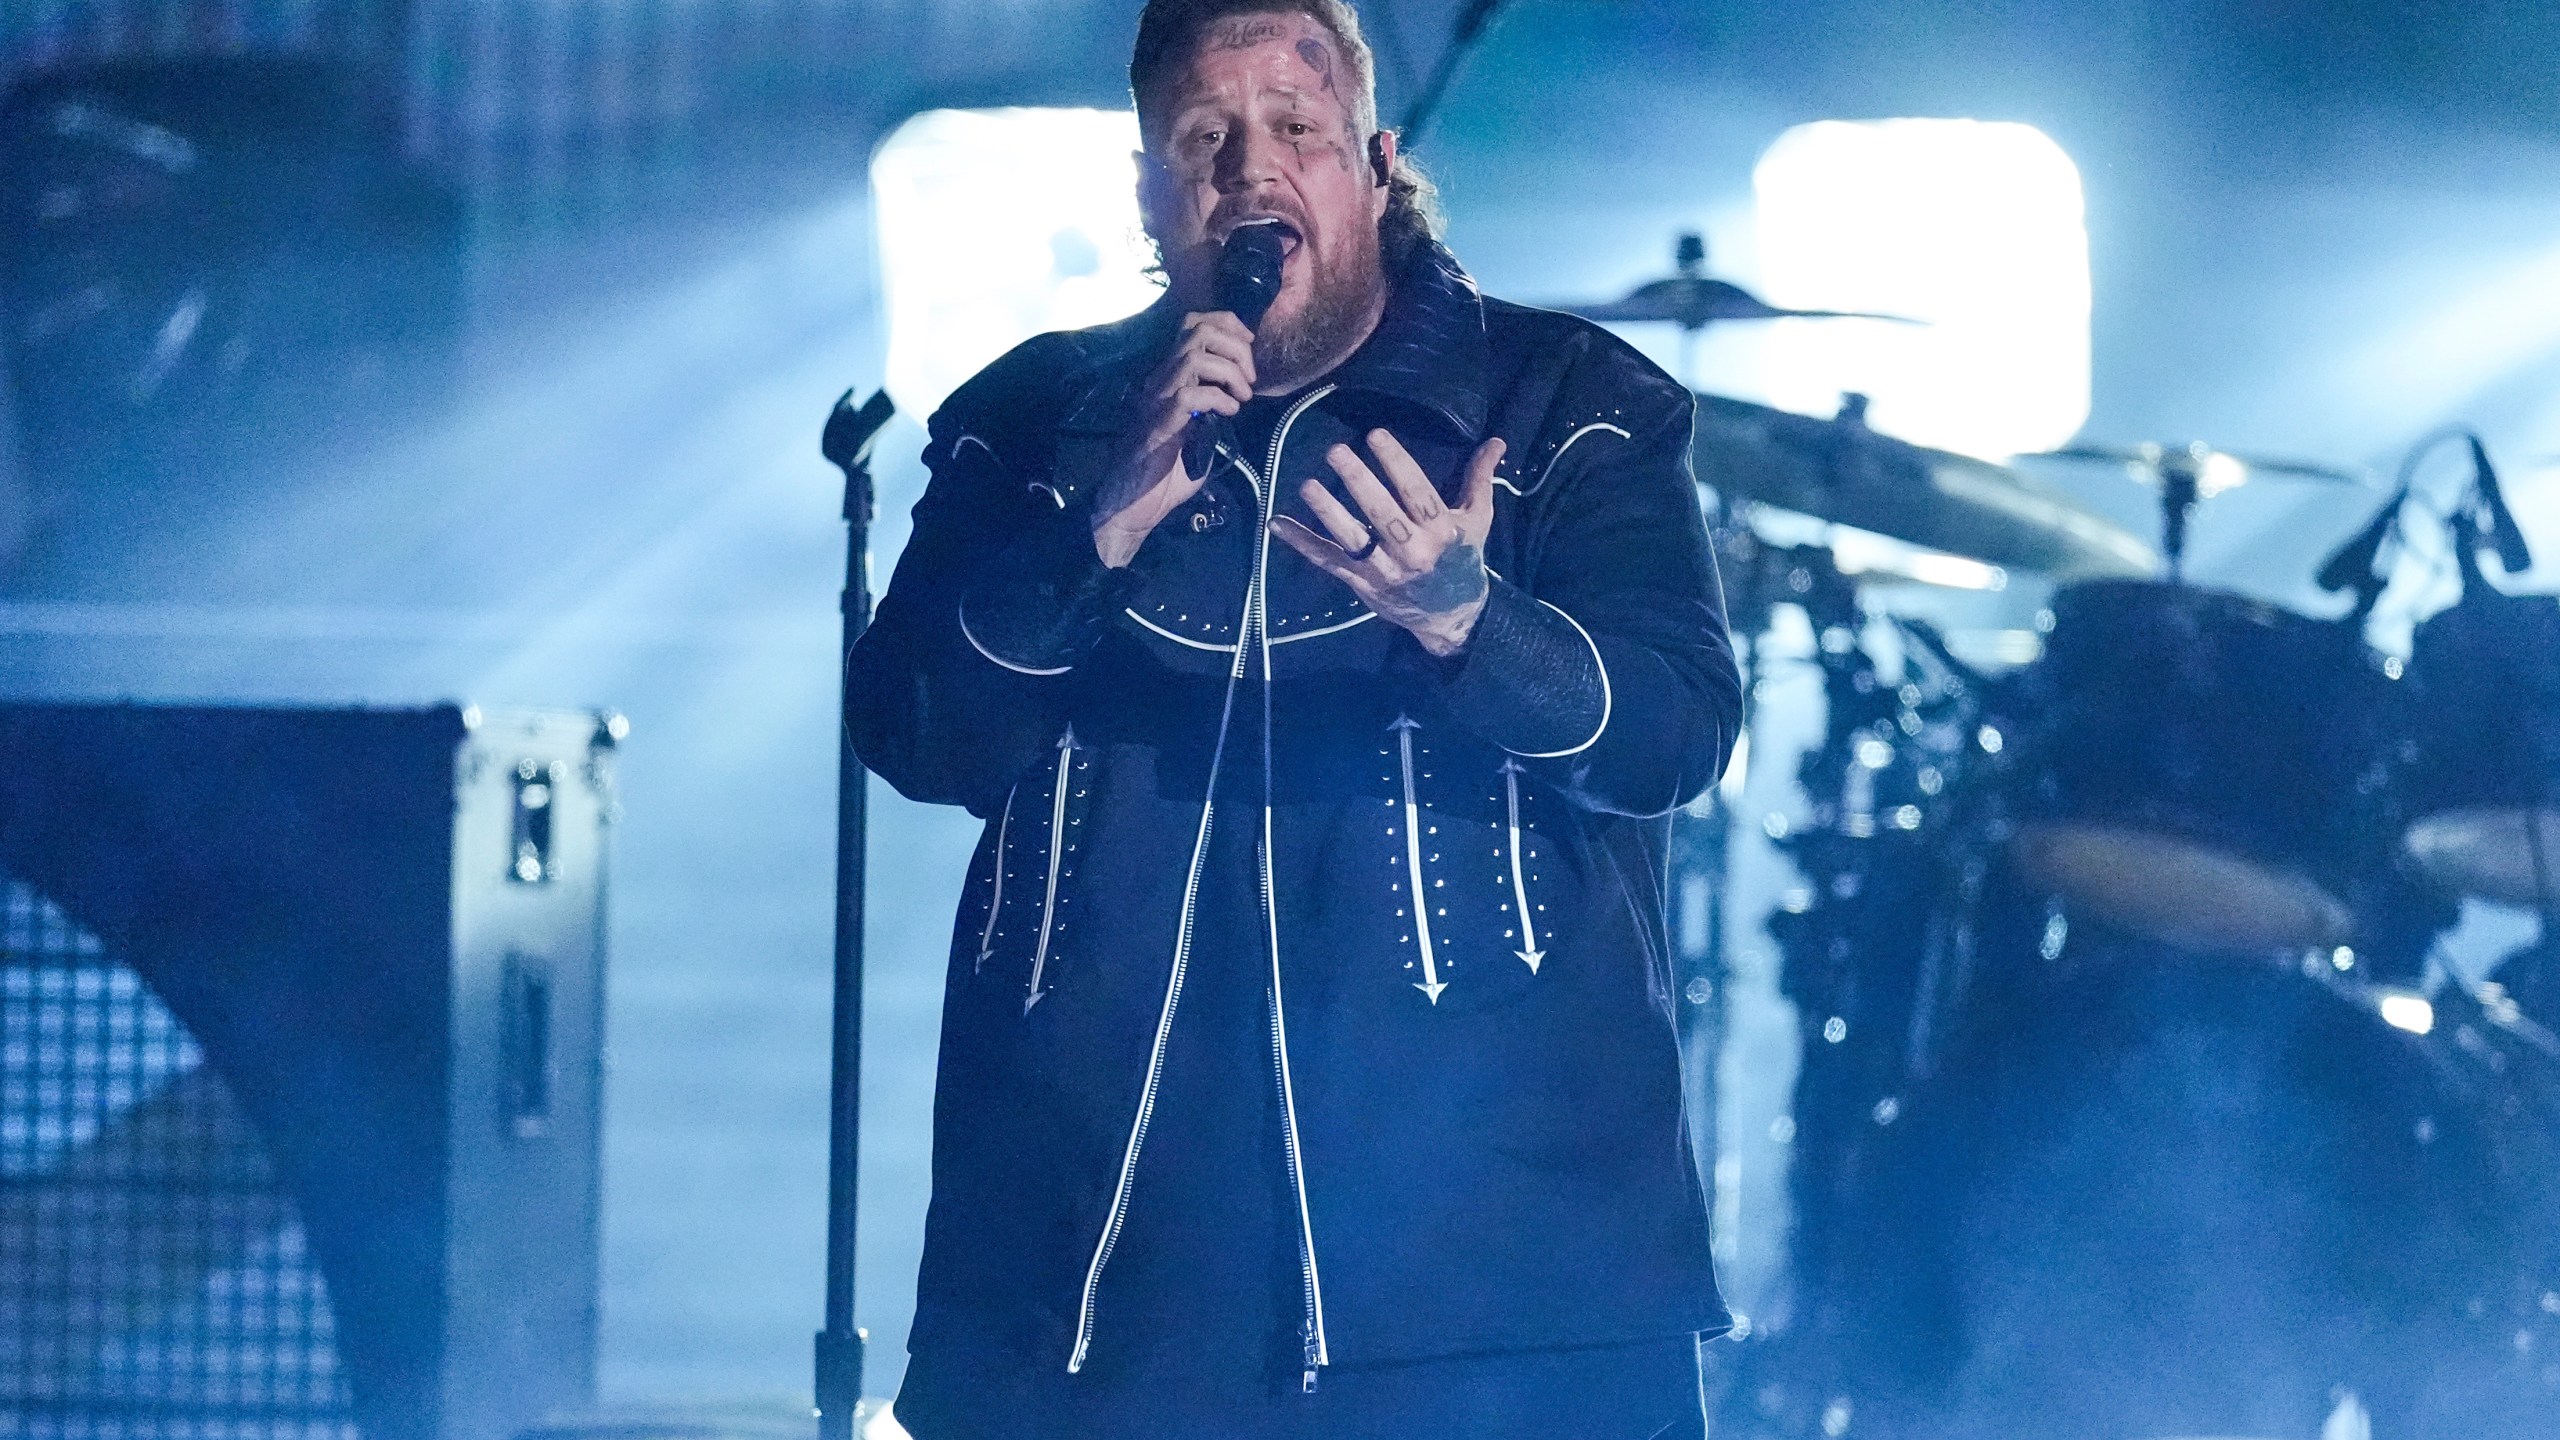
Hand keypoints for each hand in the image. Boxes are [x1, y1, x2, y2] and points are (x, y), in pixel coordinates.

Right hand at [1090, 312, 1256, 567]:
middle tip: (1251, 379)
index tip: (1251, 345)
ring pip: (1195, 356)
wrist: (1133, 507)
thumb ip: (1213, 406)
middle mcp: (1158, 380)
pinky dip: (1219, 399)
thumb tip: (1241, 392)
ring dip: (1230, 371)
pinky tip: (1229, 414)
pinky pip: (1191, 395)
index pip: (1193, 323)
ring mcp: (1155, 399)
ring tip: (1242, 397)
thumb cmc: (1164, 473)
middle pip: (1198, 330)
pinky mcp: (1158, 424)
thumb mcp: (1197, 430)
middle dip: (1236, 347)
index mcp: (1167, 377)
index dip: (1227, 324)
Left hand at [1271, 429, 1504, 657]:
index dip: (1396, 463)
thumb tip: (1497, 441)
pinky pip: (1328, 561)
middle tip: (1336, 451)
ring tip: (1308, 485)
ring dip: (1328, 512)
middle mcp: (1412, 552)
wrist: (1452, 616)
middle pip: (1382, 514)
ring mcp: (1384, 570)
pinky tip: (1277, 523)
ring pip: (1353, 539)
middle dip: (1359, 481)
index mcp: (1441, 532)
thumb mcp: (1476, 519)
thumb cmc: (1462, 559)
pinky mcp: (1362, 583)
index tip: (1376, 435)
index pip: (1417, 493)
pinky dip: (1301, 543)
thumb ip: (1480, 478)